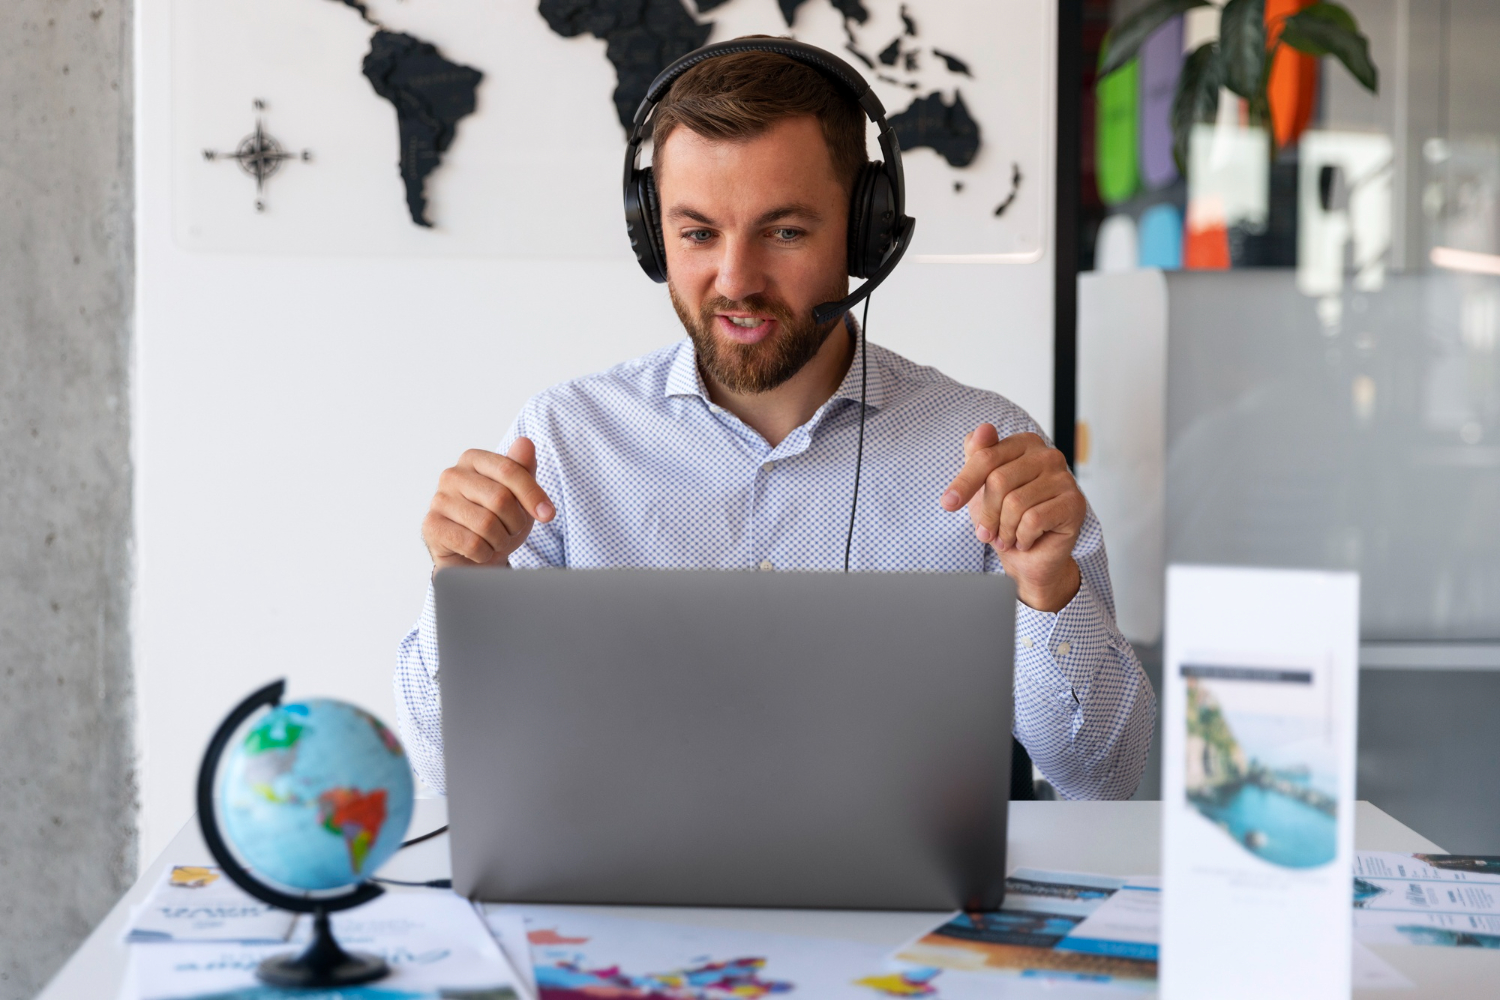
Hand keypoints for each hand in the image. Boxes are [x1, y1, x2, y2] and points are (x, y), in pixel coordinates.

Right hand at [421, 438, 555, 568]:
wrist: (474, 556)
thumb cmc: (498, 521)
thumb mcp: (518, 495)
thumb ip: (523, 468)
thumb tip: (525, 443)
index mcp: (473, 459)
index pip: (510, 470)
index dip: (533, 495)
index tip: (548, 515)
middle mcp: (452, 475)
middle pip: (500, 498)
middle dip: (515, 522)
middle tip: (512, 530)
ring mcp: (438, 500)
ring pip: (486, 524)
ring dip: (500, 540)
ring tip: (496, 540)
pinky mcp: (431, 526)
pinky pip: (472, 544)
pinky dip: (484, 553)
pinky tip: (480, 551)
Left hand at [940, 424, 1083, 611]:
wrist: (1031, 556)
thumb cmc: (1005, 517)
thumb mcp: (982, 486)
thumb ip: (979, 455)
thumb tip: (982, 429)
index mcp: (1025, 444)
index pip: (986, 457)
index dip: (964, 483)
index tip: (948, 504)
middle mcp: (1048, 456)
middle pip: (999, 481)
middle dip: (987, 514)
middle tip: (986, 533)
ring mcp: (1065, 478)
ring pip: (1015, 504)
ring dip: (1004, 530)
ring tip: (1007, 537)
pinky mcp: (1074, 504)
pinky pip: (1033, 521)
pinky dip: (1022, 537)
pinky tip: (1025, 540)